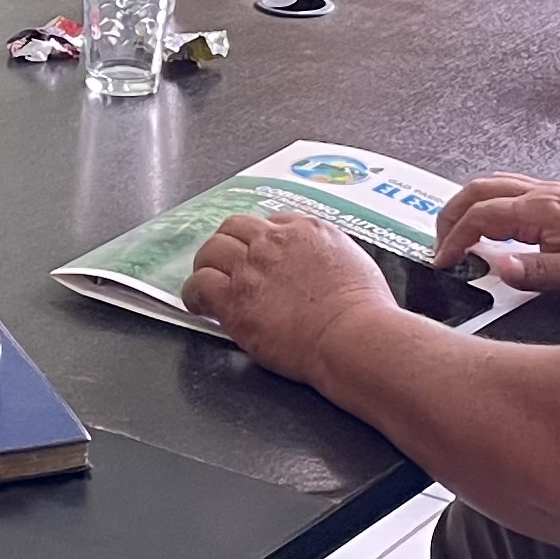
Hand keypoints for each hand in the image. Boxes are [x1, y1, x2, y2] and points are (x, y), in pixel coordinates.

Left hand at [182, 212, 396, 384]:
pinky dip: (194, 293)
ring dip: (208, 264)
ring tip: (208, 280)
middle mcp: (275, 241)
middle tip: (227, 263)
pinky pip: (199, 284)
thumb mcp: (356, 262)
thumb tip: (321, 263)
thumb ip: (330, 255)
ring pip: (212, 249)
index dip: (261, 239)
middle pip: (235, 227)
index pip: (270, 222)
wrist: (351, 336)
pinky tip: (199, 304)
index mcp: (307, 229)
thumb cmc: (365, 311)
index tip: (259, 254)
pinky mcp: (235, 299)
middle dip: (230, 243)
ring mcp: (252, 267)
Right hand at [436, 174, 559, 299]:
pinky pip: (511, 190)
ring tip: (457, 234)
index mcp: (541, 211)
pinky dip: (488, 202)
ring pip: (493, 185)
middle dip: (450, 216)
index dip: (454, 239)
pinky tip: (492, 225)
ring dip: (467, 206)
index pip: (480, 217)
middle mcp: (542, 194)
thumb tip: (493, 268)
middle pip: (478, 191)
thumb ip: (531, 272)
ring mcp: (551, 194)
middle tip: (439, 246)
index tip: (443, 262)